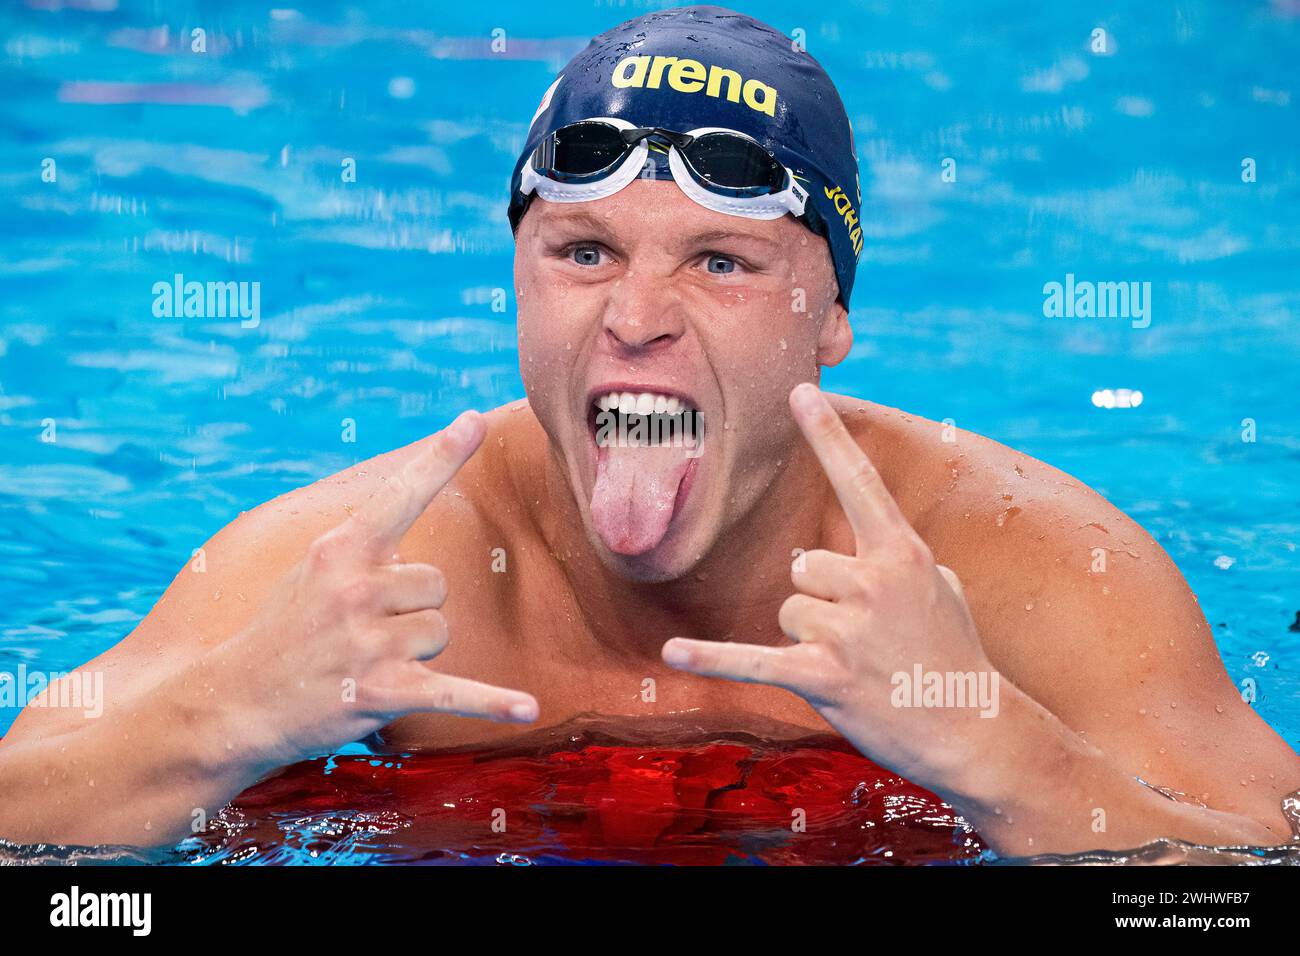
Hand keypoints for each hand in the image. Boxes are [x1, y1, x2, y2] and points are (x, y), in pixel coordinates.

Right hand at [216, 410, 538, 764]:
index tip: (475, 419)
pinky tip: (529, 711)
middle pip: (437, 585)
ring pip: (441, 632)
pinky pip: (457, 693)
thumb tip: (416, 553)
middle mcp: (357, 587)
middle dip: (413, 610)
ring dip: (415, 652)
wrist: (233, 703)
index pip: (402, 494)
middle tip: (362, 633)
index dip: (442, 456)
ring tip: (365, 663)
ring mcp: (370, 639)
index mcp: (341, 549)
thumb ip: (364, 551)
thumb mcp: (311, 571)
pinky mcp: (385, 691)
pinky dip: (494, 704)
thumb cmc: (281, 633)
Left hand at [662, 384, 999, 792]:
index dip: (827, 435)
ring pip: (788, 611)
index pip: (858, 481)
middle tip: (865, 638)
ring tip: (856, 665)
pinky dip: (712, 659)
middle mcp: (872, 582)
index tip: (800, 391)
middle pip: (803, 567)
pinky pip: (751, 659)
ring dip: (809, 639)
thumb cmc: (953, 656)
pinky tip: (673, 652)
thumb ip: (897, 560)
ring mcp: (846, 630)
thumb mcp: (941, 589)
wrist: (971, 730)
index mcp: (901, 553)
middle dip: (822, 600)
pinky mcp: (821, 677)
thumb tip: (857, 560)